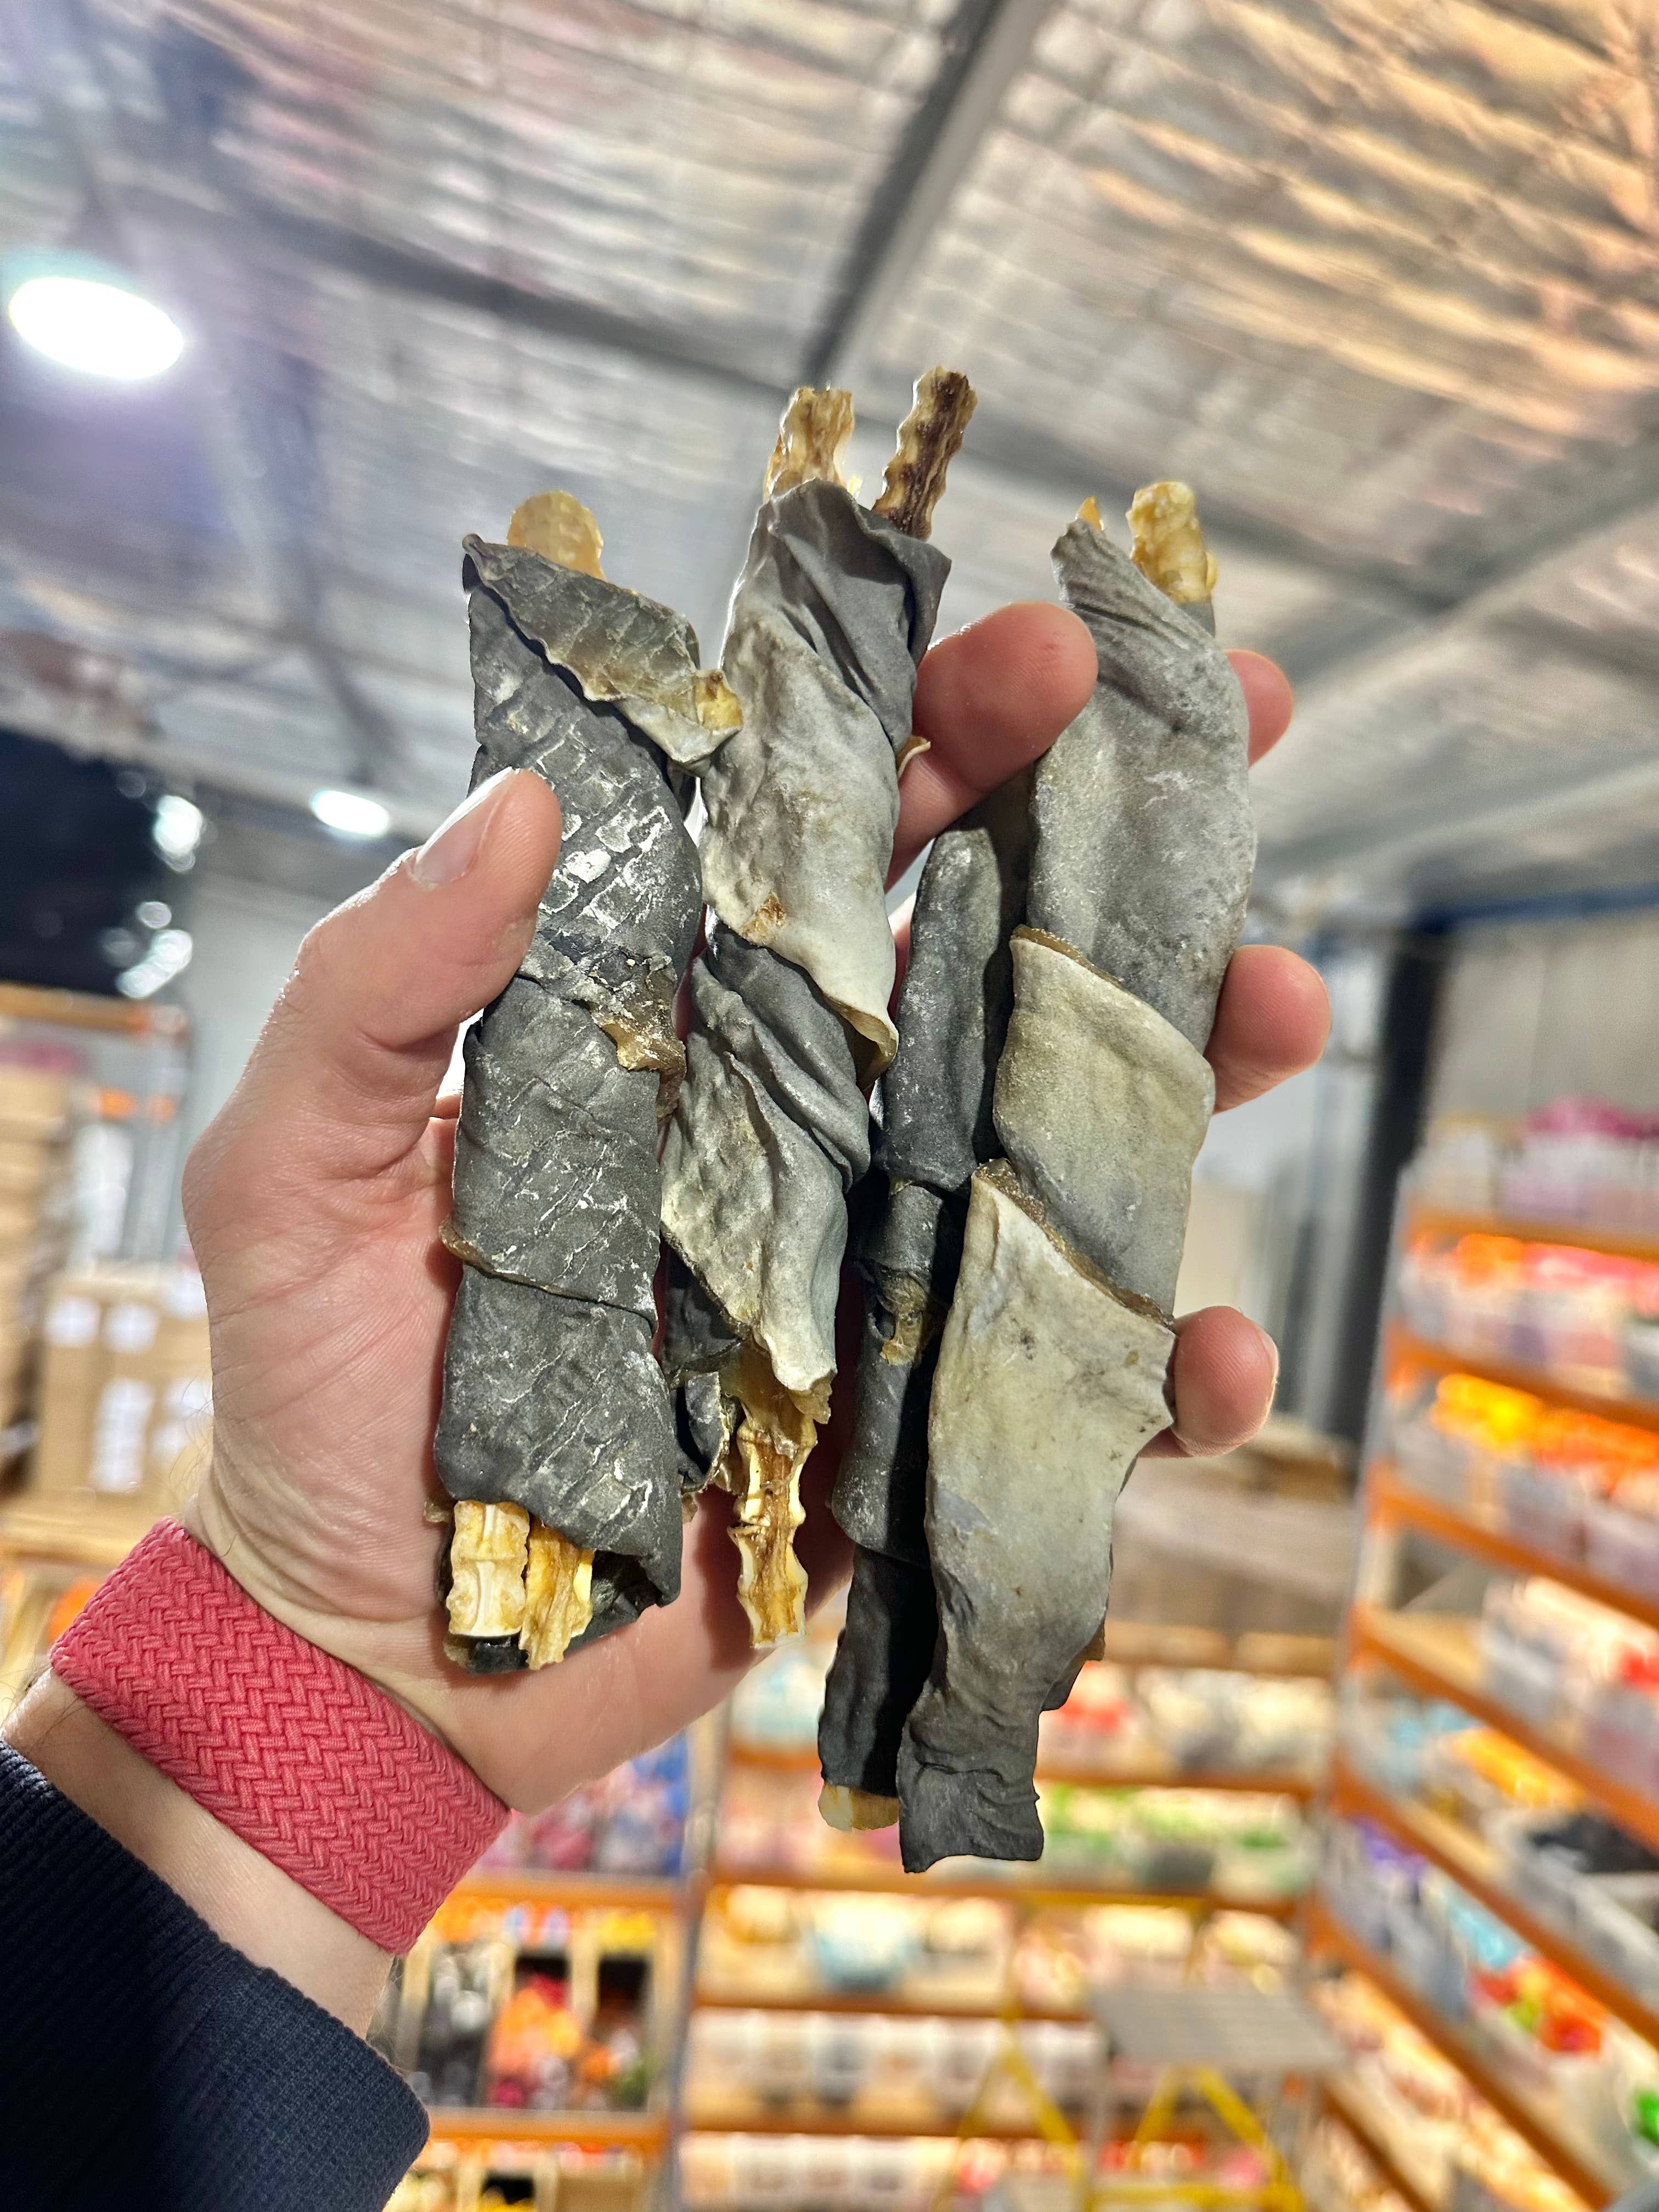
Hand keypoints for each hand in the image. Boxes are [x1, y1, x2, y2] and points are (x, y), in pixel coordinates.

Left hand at [175, 607, 1324, 1816]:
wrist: (381, 1648)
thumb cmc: (319, 1395)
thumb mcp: (292, 1171)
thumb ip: (380, 990)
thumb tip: (530, 797)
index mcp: (672, 1032)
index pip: (821, 846)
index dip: (939, 732)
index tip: (1053, 648)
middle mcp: (795, 1126)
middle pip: (986, 954)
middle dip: (1123, 842)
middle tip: (1249, 734)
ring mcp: (872, 1270)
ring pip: (1064, 1139)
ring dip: (1187, 1069)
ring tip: (1279, 1009)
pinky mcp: (914, 1423)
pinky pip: (1070, 1378)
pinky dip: (1159, 1368)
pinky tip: (1215, 1351)